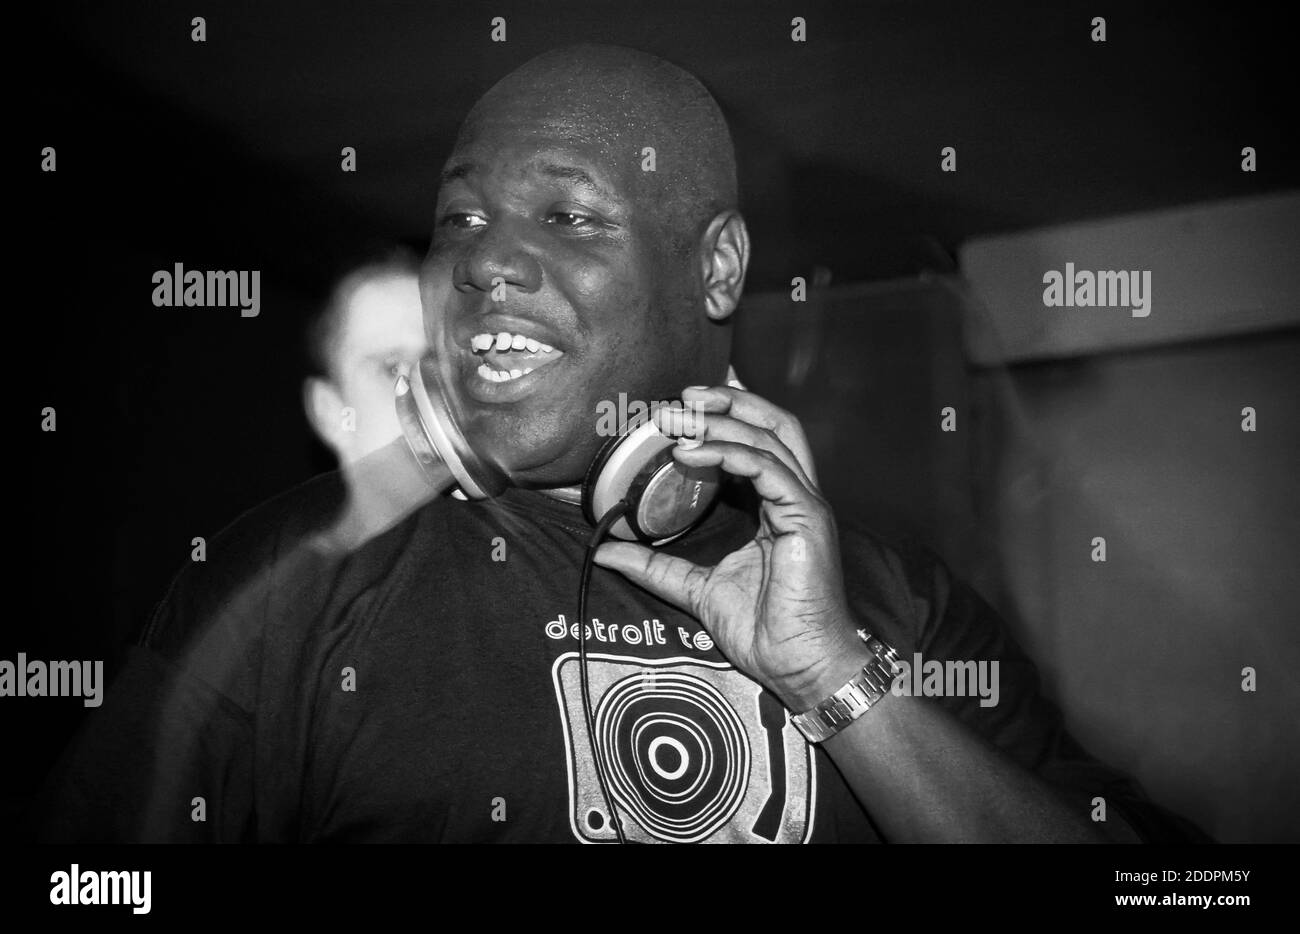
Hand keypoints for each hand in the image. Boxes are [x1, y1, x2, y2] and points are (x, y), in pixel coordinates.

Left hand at [593, 385, 871, 710]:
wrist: (800, 667)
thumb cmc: (765, 631)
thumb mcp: (696, 589)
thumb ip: (656, 567)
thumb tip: (605, 552)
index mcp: (777, 506)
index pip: (758, 442)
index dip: (724, 417)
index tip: (678, 407)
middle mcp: (796, 496)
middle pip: (774, 424)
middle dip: (730, 401)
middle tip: (681, 395)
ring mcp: (805, 505)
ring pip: (772, 436)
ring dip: (723, 420)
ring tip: (678, 417)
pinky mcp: (807, 519)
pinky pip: (769, 469)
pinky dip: (730, 453)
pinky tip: (692, 452)